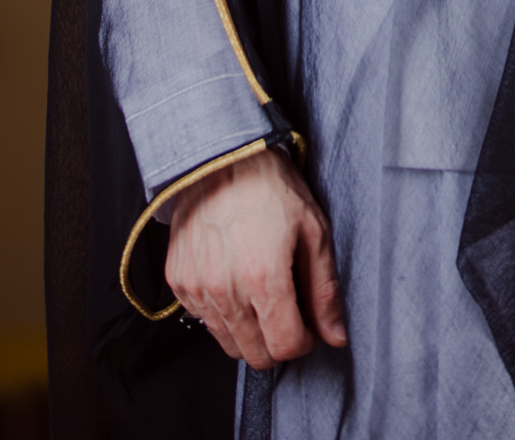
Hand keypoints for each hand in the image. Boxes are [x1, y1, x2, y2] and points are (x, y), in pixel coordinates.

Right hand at [166, 147, 346, 369]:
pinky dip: (223, 314)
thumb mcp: (314, 231)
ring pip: (228, 344)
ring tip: (262, 296)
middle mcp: (226, 291)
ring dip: (250, 332)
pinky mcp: (179, 283)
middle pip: (256, 355)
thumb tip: (336, 335)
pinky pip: (204, 321)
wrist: (222, 159)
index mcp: (263, 278)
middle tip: (288, 312)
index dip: (304, 342)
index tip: (308, 325)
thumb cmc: (270, 189)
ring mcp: (198, 289)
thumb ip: (325, 290)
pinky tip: (236, 283)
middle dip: (278, 341)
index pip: (285, 347)